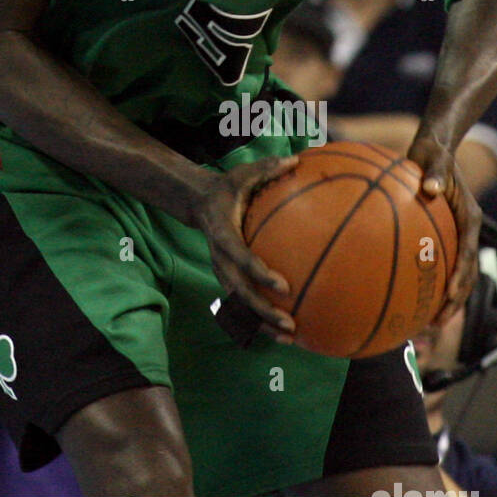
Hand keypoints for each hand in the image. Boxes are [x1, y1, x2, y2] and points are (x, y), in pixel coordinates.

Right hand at [192, 156, 298, 342]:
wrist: (199, 204)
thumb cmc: (228, 188)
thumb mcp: (242, 174)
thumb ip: (267, 168)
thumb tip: (297, 159)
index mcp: (223, 234)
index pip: (240, 256)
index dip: (259, 272)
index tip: (283, 285)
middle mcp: (220, 258)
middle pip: (239, 291)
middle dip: (263, 311)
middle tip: (290, 322)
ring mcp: (222, 272)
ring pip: (240, 305)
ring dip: (262, 324)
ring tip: (291, 337)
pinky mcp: (228, 279)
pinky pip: (243, 304)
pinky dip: (261, 321)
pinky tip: (287, 333)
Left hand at [407, 138, 481, 326]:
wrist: (436, 146)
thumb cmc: (434, 152)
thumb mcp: (435, 158)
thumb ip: (434, 171)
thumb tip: (429, 186)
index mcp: (470, 218)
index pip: (469, 255)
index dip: (460, 277)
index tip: (448, 296)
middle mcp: (467, 231)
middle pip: (466, 274)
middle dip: (454, 302)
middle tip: (436, 324)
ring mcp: (456, 235)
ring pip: (455, 274)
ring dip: (444, 299)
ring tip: (425, 323)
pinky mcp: (442, 235)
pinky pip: (438, 262)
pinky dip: (428, 280)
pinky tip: (405, 295)